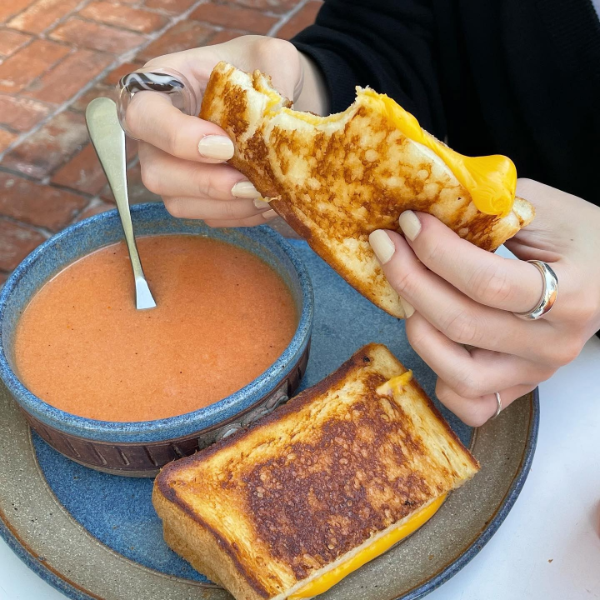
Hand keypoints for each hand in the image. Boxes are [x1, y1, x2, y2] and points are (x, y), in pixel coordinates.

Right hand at [126, 35, 326, 226]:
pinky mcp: (192, 195)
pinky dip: (238, 215)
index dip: (178, 138)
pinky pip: (206, 216)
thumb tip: (277, 118)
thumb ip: (272, 74)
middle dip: (204, 184)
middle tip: (248, 184)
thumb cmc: (256, 70)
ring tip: (266, 196)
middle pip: (155, 172)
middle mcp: (155, 133)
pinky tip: (267, 204)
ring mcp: (171, 168)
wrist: (271, 99)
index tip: (225, 146)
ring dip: (225, 206)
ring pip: (177, 203)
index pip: (143, 116)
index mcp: (161, 85)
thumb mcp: (269, 56)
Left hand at [369, 179, 599, 425]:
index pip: (488, 282)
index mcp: (573, 293)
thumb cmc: (578, 237)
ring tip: (405, 292)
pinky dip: (440, 377)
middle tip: (386, 246)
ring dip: (417, 328)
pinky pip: (470, 403)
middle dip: (409, 280)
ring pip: (459, 374)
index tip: (408, 223)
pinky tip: (433, 337)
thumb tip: (424, 200)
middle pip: (463, 325)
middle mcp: (554, 343)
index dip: (437, 251)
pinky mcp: (519, 388)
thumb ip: (489, 207)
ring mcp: (536, 373)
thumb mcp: (544, 208)